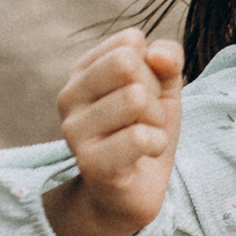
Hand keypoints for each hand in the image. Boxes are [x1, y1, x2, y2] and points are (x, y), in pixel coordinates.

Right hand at [43, 28, 183, 235]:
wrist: (131, 193)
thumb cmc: (145, 133)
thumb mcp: (164, 89)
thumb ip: (167, 59)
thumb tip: (158, 54)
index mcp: (82, 71)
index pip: (130, 42)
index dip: (152, 68)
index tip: (145, 96)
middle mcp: (69, 96)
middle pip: (127, 64)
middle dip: (152, 92)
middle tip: (146, 119)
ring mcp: (75, 131)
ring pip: (135, 98)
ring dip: (156, 122)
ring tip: (144, 139)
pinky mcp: (90, 163)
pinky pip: (140, 136)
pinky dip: (157, 145)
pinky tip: (144, 156)